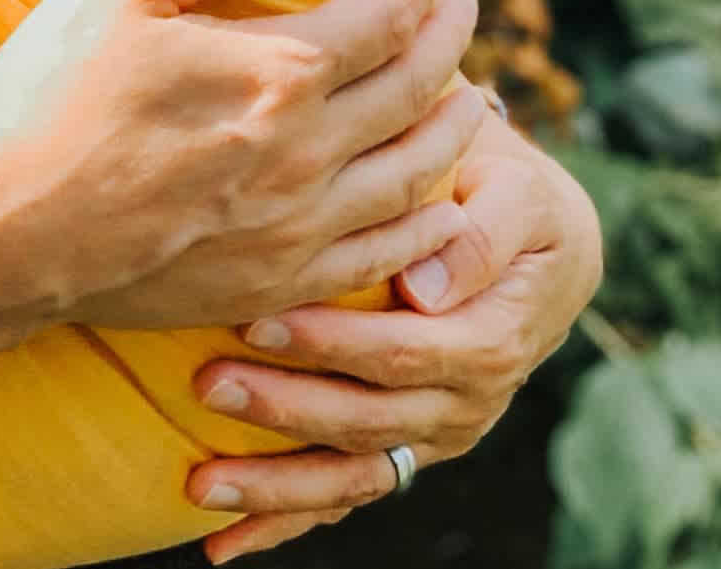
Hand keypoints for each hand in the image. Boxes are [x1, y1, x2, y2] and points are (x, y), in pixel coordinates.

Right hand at [0, 0, 482, 339]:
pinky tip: (439, 207)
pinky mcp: (278, 283)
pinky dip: (429, 224)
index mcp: (276, 71)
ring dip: (456, 129)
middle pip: (414, 91)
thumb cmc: (51, 94)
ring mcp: (298, 227)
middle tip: (466, 11)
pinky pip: (385, 255)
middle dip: (448, 41)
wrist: (6, 231)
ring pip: (416, 175)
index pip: (383, 16)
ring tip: (473, 98)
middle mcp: (307, 153)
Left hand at [178, 117, 603, 562]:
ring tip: (198, 485)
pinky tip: (222, 543)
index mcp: (491, 337)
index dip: (334, 344)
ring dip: (275, 486)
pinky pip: (343, 491)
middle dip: (284, 408)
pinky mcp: (400, 444)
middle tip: (205, 382)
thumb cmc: (500, 187)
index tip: (256, 320)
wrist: (522, 224)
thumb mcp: (514, 192)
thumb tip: (425, 286)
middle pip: (369, 420)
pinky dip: (285, 520)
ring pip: (352, 474)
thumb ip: (481, 234)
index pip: (407, 351)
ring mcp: (430, 432)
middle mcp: (464, 400)